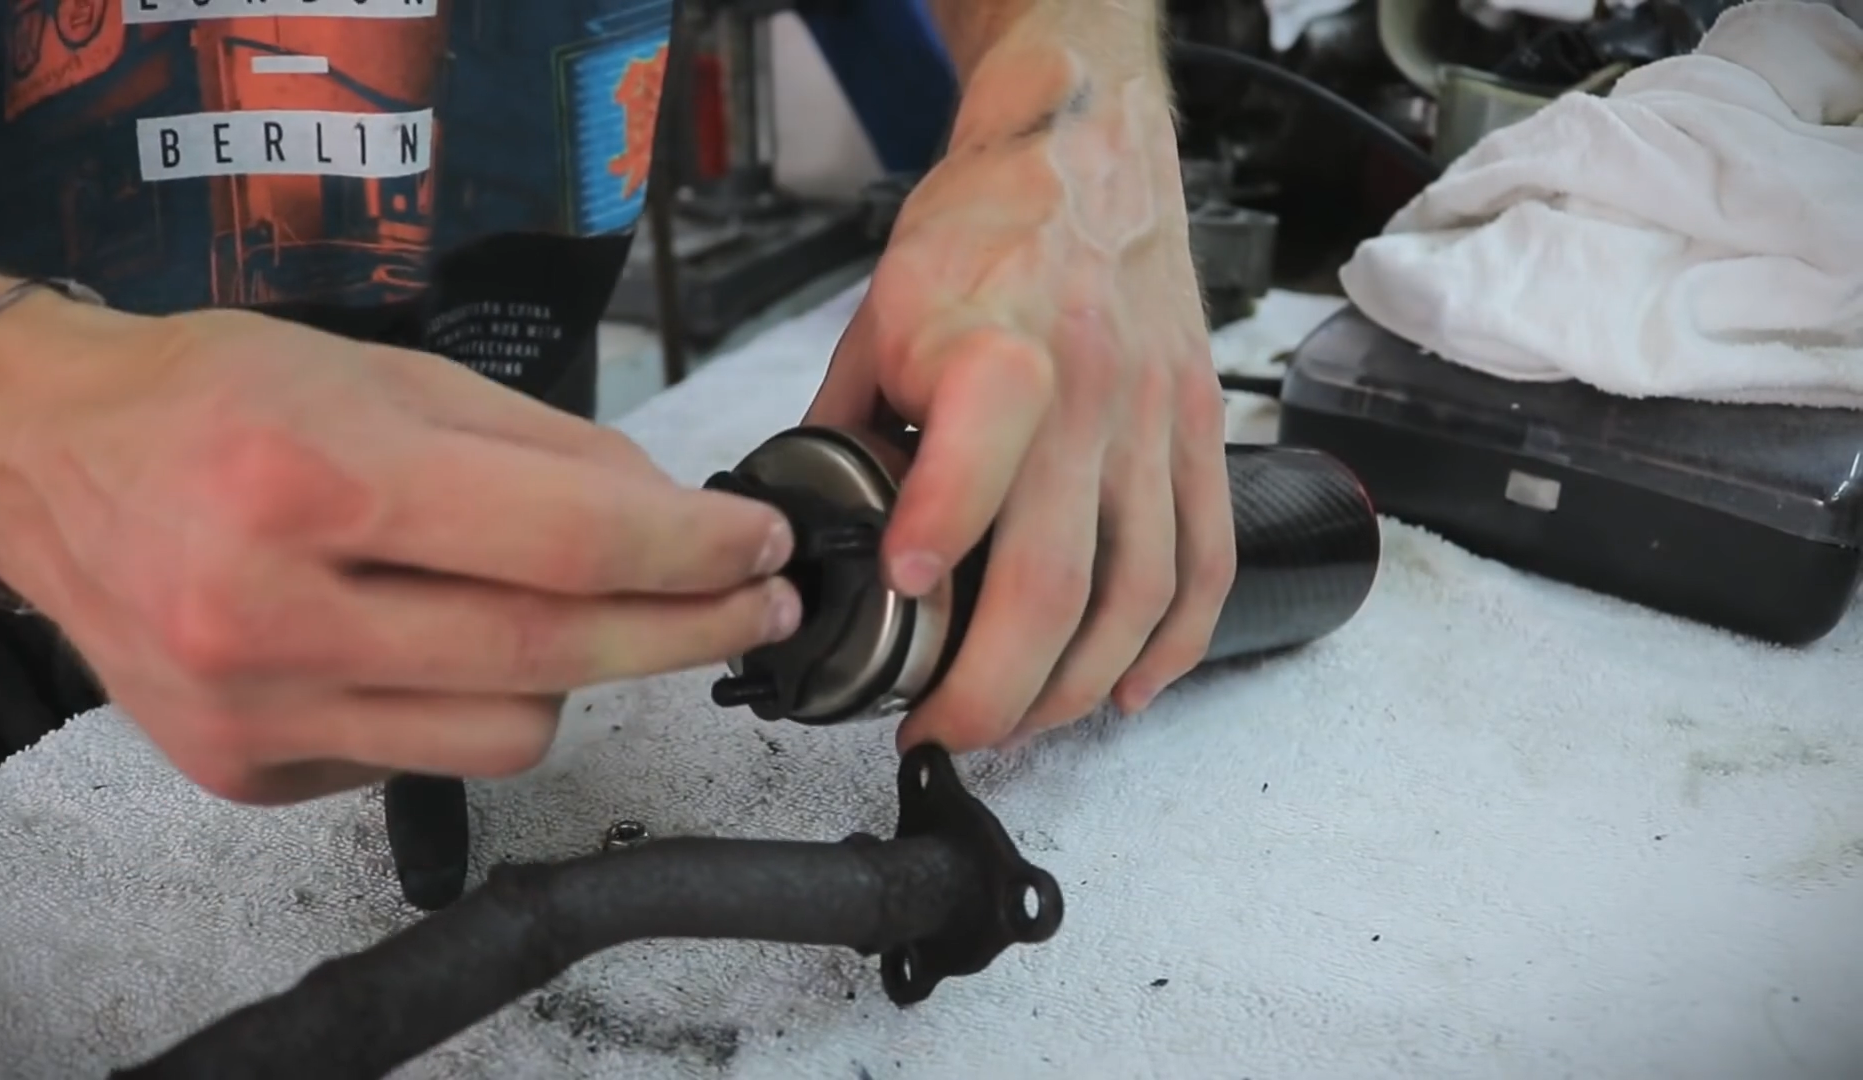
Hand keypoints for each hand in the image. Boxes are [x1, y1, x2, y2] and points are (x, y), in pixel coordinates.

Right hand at [0, 293, 799, 803]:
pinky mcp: (243, 774)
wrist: (43, 463)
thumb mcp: (390, 374)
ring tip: (550, 610)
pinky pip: (424, 760)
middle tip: (754, 606)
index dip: (692, 553)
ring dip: (573, 675)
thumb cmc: (222, 396)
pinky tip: (426, 644)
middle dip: (685, 631)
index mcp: (315, 478)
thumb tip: (676, 521)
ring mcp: (253, 710)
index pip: (566, 544)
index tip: (761, 546)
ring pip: (509, 735)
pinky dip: (463, 704)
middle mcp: (271, 611)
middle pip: (551, 654)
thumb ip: (546, 451)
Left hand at [805, 45, 1235, 751]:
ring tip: (1021, 725)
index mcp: (1000, 356)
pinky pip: (1207, 564)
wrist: (1087, 150)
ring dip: (1077, 689)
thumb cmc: (985, 226)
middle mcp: (1091, 398)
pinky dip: (1174, 645)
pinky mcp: (1201, 434)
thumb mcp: (883, 316)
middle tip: (945, 731)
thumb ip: (849, 426)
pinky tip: (1129, 689)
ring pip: (1139, 598)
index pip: (970, 473)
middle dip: (994, 688)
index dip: (930, 555)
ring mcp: (1158, 423)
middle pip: (1057, 583)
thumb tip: (815, 525)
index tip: (899, 609)